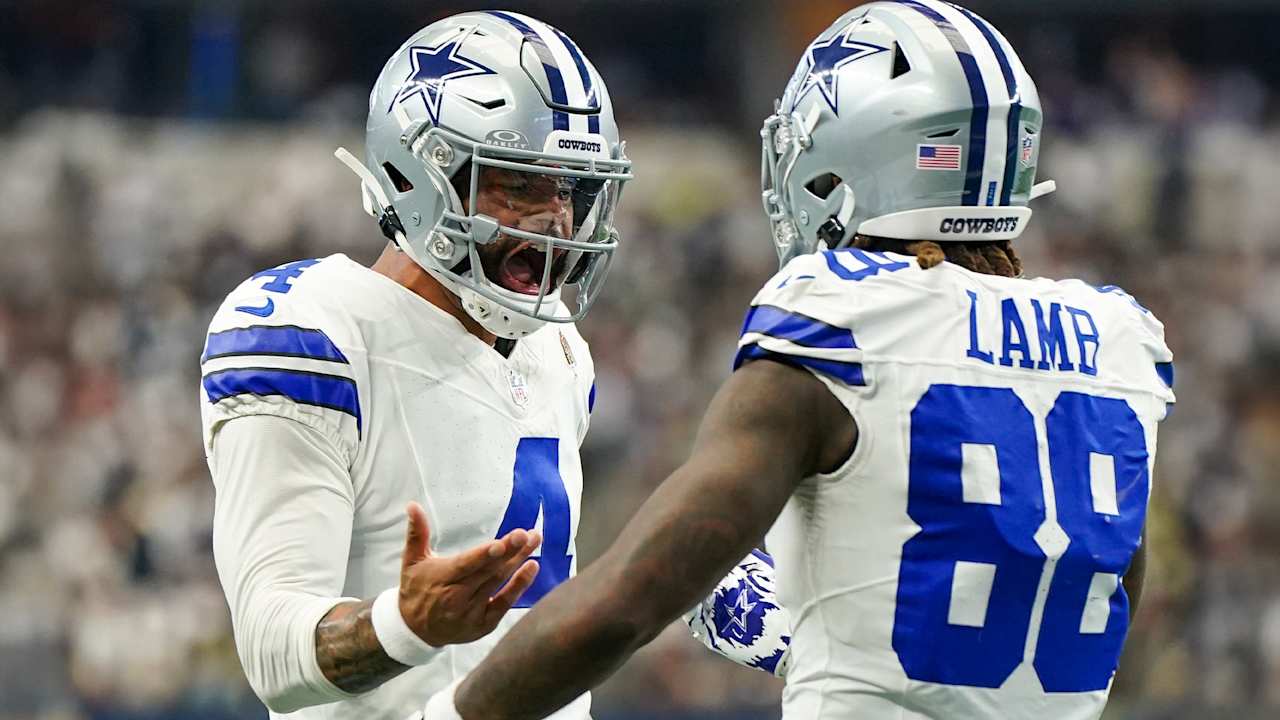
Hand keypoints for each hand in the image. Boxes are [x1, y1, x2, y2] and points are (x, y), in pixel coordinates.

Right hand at [398, 501, 541, 646]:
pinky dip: (519, 586)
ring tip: (534, 540)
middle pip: (487, 572)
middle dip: (508, 552)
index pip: (465, 566)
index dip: (484, 555)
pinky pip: (505, 603)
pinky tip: (532, 567)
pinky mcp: (484, 624)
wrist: (415, 631)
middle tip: (526, 534)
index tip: (501, 543)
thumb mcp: (411, 561)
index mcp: (441, 579)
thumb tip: (412, 505)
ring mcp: (472, 612)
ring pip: (499, 582)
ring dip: (519, 560)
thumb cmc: (415, 589)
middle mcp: (457, 597)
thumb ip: (416, 533)